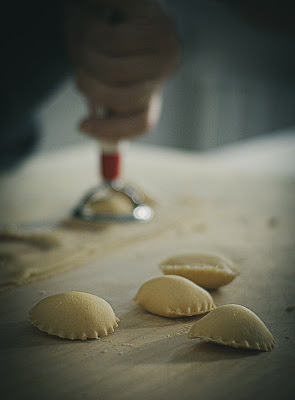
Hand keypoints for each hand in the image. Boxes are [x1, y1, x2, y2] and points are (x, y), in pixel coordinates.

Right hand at [65, 0, 179, 139]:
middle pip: (120, 97)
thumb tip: (88, 129)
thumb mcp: (98, 72)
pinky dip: (90, 19)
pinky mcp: (153, 14)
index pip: (143, 121)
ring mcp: (165, 42)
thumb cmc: (100, 37)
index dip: (112, 131)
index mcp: (154, 85)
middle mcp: (166, 67)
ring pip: (112, 66)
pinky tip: (92, 11)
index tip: (81, 126)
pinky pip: (111, 35)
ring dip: (85, 46)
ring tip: (82, 29)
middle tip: (75, 60)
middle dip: (86, 81)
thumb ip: (98, 98)